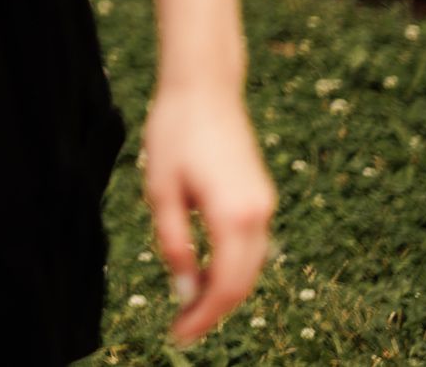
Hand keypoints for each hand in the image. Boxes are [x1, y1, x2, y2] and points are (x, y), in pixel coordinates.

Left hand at [143, 79, 275, 340]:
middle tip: (181, 328)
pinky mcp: (260, 196)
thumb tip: (184, 289)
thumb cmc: (174, 133)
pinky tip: (204, 271)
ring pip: (251, 265)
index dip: (203, 316)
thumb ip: (174, 242)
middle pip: (243, 282)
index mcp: (234, 216)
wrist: (204, 88)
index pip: (225, 285)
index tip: (179, 335)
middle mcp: (259, 214)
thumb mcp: (161, 190)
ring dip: (224, 288)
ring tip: (188, 304)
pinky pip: (251, 245)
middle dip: (214, 309)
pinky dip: (232, 265)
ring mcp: (264, 204)